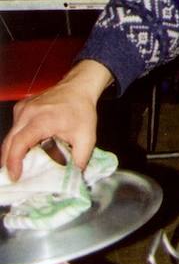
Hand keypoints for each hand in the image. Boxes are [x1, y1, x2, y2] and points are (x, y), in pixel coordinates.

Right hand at [0, 60, 111, 179]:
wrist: (79, 86)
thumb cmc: (82, 110)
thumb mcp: (87, 137)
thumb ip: (80, 159)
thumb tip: (74, 176)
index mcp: (41, 120)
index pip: (19, 143)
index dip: (14, 162)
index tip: (16, 176)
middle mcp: (28, 113)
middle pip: (9, 141)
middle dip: (8, 162)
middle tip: (14, 177)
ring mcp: (23, 108)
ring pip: (10, 135)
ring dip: (11, 152)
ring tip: (18, 167)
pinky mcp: (22, 106)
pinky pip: (15, 127)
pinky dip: (16, 140)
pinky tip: (24, 150)